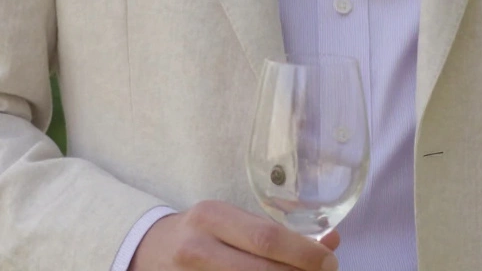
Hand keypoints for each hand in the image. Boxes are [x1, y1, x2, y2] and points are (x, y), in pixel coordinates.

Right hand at [129, 200, 339, 270]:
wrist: (148, 249)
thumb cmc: (202, 233)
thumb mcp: (233, 221)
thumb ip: (278, 232)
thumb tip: (332, 241)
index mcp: (213, 217)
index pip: (266, 237)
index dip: (304, 254)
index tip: (329, 261)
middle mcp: (198, 247)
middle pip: (260, 270)